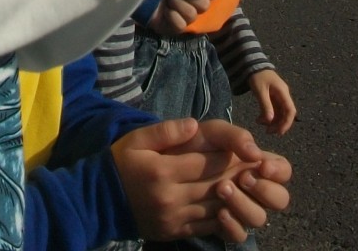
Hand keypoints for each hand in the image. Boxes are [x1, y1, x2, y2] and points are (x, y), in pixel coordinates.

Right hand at [112, 118, 289, 241]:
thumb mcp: (137, 139)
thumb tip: (195, 125)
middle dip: (240, 174)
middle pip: (216, 184)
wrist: (99, 201)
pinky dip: (225, 216)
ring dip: (238, 196)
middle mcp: (171, 197)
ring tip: (252, 184)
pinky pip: (208, 226)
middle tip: (258, 165)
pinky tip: (235, 205)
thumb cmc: (120, 163)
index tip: (247, 148)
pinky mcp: (176, 232)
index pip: (207, 162)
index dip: (231, 154)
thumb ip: (166, 132)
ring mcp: (174, 218)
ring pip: (216, 207)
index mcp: (162, 171)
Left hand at [247, 68, 297, 135]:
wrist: (252, 65)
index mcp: (283, 92)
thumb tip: (270, 121)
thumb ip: (265, 105)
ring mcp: (279, 97)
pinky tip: (259, 119)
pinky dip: (268, 116)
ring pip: (280, 114)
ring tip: (260, 124)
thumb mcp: (260, 91)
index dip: (287, 123)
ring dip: (272, 121)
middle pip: (286, 114)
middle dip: (278, 124)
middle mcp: (284, 96)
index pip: (291, 111)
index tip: (279, 132)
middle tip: (268, 132)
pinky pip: (274, 110)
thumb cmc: (257, 76)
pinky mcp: (273, 98)